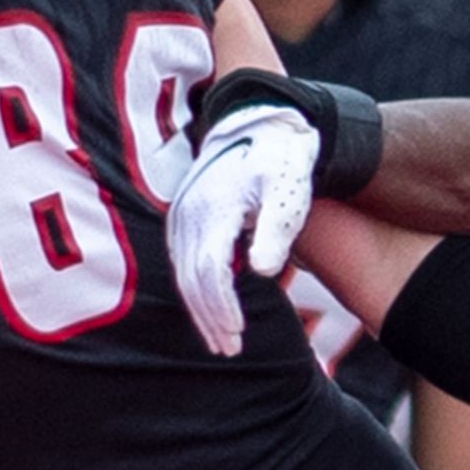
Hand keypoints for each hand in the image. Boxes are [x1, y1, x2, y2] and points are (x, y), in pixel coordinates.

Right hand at [164, 105, 315, 356]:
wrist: (263, 120)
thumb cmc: (282, 159)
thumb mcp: (288, 191)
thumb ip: (275, 230)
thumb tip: (261, 271)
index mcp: (214, 209)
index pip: (210, 271)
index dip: (222, 307)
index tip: (237, 334)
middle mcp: (190, 213)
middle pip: (191, 279)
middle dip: (210, 318)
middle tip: (229, 349)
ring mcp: (182, 214)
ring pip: (182, 274)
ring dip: (200, 310)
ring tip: (220, 340)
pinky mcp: (183, 216)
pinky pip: (181, 262)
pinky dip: (193, 291)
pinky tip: (208, 309)